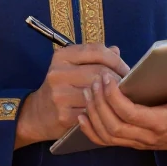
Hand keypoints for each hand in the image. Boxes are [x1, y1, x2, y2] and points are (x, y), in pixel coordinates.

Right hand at [14, 44, 129, 147]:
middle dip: (119, 79)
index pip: (97, 50)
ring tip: (121, 97)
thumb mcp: (71, 66)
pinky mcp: (63, 115)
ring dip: (113, 96)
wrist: (37, 114)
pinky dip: (103, 111)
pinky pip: (92, 111)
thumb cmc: (62, 87)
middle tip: (128, 86)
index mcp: (62, 56)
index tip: (126, 69)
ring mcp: (60, 95)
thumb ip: (93, 57)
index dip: (116, 60)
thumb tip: (116, 51)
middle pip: (100, 72)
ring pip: (98, 92)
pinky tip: (107, 111)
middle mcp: (58, 73)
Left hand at [79, 71, 166, 152]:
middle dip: (99, 103)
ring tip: (88, 91)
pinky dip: (90, 131)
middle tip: (94, 82)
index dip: (114, 97)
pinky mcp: (129, 142)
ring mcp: (136, 142)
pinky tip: (82, 116)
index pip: (130, 114)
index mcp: (160, 123)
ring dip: (93, 113)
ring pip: (107, 134)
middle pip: (113, 125)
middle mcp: (145, 136)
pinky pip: (105, 141)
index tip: (108, 79)